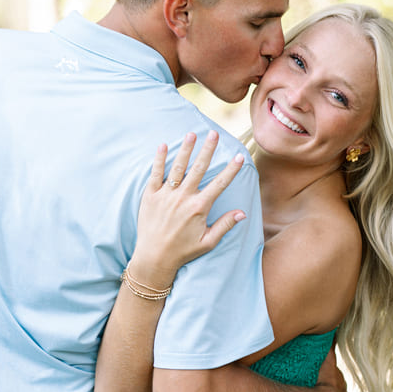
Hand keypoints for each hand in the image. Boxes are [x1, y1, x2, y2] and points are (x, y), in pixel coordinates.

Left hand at [130, 131, 246, 285]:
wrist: (154, 258)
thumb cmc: (183, 251)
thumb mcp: (207, 242)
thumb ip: (224, 225)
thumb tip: (242, 213)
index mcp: (199, 207)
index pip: (219, 184)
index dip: (231, 169)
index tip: (239, 156)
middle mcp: (183, 198)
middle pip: (199, 169)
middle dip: (207, 150)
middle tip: (213, 133)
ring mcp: (166, 195)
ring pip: (178, 167)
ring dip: (186, 149)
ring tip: (192, 134)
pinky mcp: (150, 196)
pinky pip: (155, 174)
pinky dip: (159, 159)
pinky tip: (163, 145)